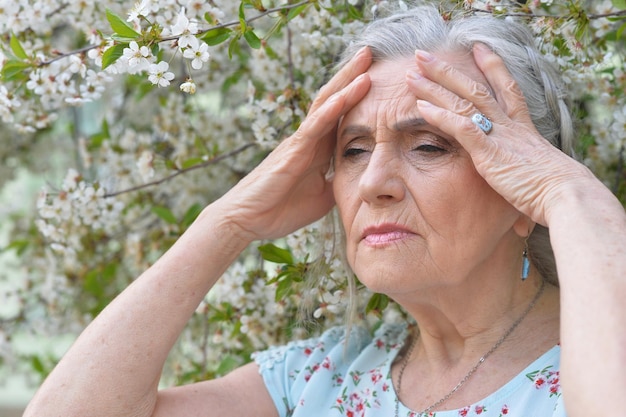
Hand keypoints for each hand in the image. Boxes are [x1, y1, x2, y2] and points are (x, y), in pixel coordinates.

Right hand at [215, 47, 371, 241]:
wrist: (248, 220)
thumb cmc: (280, 208)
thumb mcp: (323, 196)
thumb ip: (340, 181)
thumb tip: (362, 176)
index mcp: (319, 149)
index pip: (343, 115)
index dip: (360, 96)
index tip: (382, 78)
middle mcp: (310, 139)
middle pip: (334, 100)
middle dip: (353, 76)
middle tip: (373, 52)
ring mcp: (299, 143)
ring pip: (325, 105)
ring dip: (346, 83)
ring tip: (365, 60)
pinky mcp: (290, 153)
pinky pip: (312, 128)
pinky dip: (330, 111)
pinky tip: (345, 96)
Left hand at [405, 43, 595, 225]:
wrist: (564, 194)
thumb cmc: (555, 192)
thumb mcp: (538, 174)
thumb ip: (525, 172)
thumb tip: (523, 195)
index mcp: (524, 128)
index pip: (507, 88)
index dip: (492, 66)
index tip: (478, 48)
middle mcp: (510, 125)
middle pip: (475, 88)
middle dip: (447, 70)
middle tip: (425, 55)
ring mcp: (498, 135)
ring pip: (462, 102)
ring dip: (434, 87)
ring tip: (412, 74)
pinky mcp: (488, 151)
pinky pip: (460, 127)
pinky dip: (440, 116)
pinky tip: (420, 108)